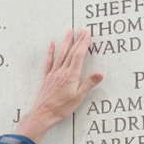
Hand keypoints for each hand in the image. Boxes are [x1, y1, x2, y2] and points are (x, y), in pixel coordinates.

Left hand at [14, 29, 103, 143]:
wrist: (43, 114)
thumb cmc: (61, 108)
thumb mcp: (79, 97)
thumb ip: (89, 84)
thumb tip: (100, 74)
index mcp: (71, 76)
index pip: (79, 56)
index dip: (84, 44)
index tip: (88, 34)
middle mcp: (62, 72)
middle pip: (71, 52)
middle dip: (78, 40)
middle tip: (82, 30)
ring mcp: (53, 74)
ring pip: (61, 54)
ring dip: (66, 42)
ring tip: (69, 32)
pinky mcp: (47, 78)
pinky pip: (49, 62)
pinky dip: (51, 52)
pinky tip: (51, 45)